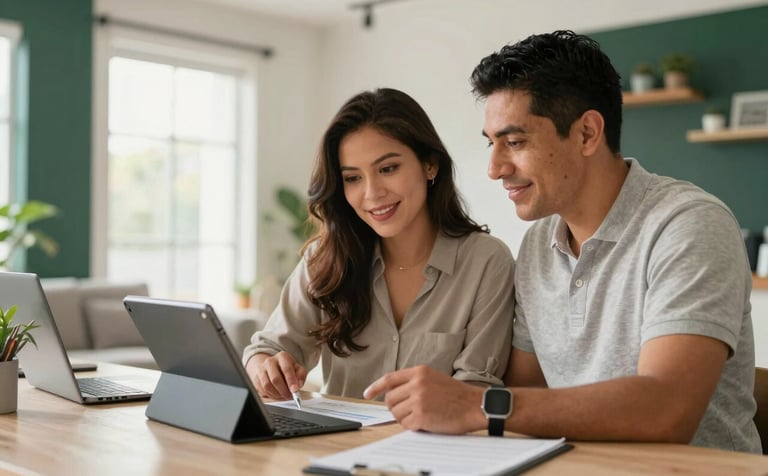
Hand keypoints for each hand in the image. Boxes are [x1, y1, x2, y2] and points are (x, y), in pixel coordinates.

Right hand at [246, 352, 307, 400]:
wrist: (271, 365)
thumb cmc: (286, 368)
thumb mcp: (297, 368)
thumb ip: (301, 375)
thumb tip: (299, 384)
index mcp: (282, 357)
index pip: (286, 369)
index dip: (291, 381)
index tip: (295, 390)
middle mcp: (270, 361)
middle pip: (275, 379)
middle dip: (284, 391)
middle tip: (290, 396)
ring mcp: (261, 370)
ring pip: (267, 386)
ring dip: (277, 394)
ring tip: (284, 396)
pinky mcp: (256, 378)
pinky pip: (262, 390)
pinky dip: (271, 396)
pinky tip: (277, 395)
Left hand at [364, 365, 486, 433]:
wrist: (474, 405)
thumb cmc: (456, 395)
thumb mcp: (434, 378)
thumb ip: (414, 382)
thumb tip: (392, 393)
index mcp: (419, 372)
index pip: (389, 379)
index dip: (375, 387)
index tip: (367, 393)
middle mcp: (417, 384)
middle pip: (390, 399)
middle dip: (396, 407)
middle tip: (409, 411)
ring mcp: (418, 400)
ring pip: (395, 413)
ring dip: (404, 418)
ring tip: (420, 415)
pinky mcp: (421, 416)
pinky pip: (405, 425)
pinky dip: (412, 426)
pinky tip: (425, 422)